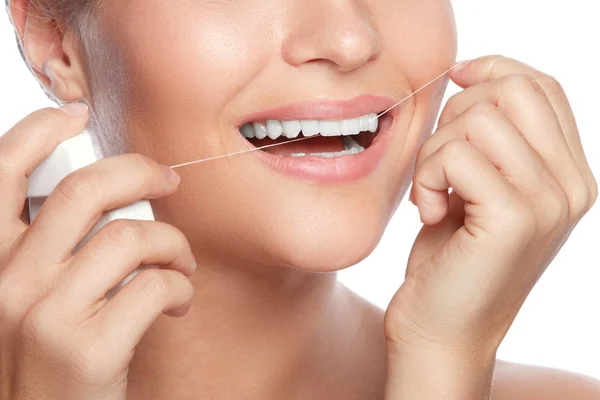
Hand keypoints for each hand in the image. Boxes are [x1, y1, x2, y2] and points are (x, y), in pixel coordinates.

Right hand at [0, 104, 195, 399]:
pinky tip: (178, 303)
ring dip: (173, 245)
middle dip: (141, 173)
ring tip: (180, 265)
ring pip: (131, 237)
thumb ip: (45, 248)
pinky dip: (180, 287)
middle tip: (169, 181)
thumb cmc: (46, 361)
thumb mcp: (26, 297)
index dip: (39, 130)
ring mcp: (42, 315)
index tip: (77, 115)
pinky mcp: (86, 349)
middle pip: (84, 190)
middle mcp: (3, 282)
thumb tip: (102, 195)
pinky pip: (155, 285)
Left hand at [383, 56, 597, 398]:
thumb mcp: (477, 187)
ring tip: (432, 194)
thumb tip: (468, 73)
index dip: (493, 69)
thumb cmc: (451, 258)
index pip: (542, 86)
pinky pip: (455, 156)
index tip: (454, 81)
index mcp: (569, 174)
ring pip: (476, 120)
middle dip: (455, 117)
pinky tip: (429, 213)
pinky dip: (426, 178)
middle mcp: (573, 185)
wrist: (441, 328)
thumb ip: (489, 137)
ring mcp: (550, 201)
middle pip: (511, 91)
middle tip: (438, 166)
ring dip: (433, 154)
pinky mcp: (514, 218)